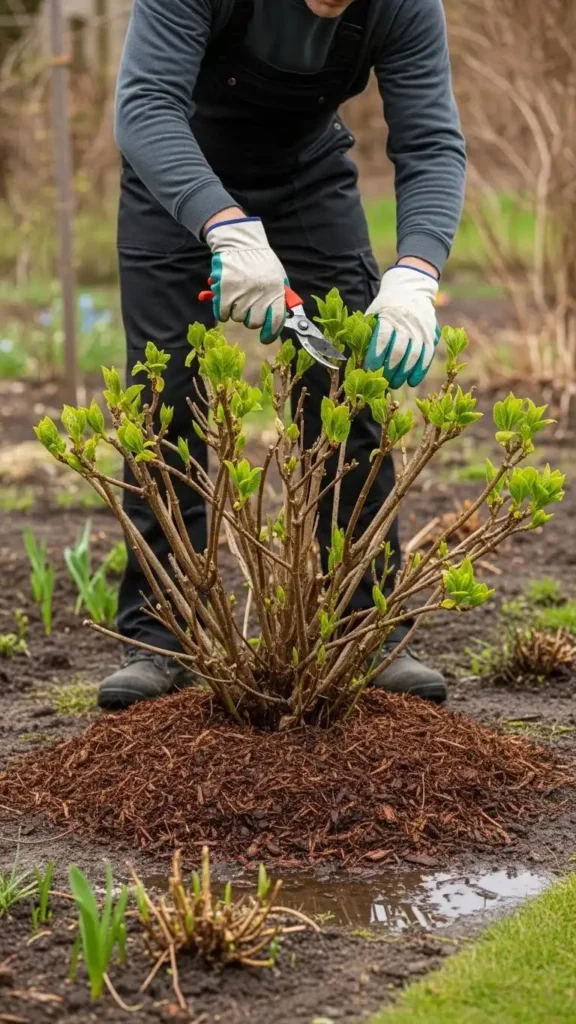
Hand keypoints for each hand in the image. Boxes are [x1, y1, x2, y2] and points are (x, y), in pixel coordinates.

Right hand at [205, 216, 286, 343]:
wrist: (240, 243)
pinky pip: (222, 313)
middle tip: (249, 306)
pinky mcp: (224, 292)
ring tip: (238, 295)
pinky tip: (226, 298)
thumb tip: (283, 318)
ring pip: (237, 318)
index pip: (276, 320)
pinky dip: (222, 309)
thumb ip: (281, 296)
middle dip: (251, 317)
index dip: (271, 333)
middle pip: (254, 322)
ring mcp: (241, 294)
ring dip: (236, 310)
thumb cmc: (261, 261)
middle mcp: (259, 294)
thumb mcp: (278, 276)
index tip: (265, 338)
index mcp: (276, 290)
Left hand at [364, 265, 439, 388]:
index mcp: (389, 315)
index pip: (382, 339)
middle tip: (382, 382)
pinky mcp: (431, 334)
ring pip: (414, 355)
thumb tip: (355, 357)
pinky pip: (427, 356)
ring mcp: (421, 328)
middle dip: (389, 370)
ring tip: (394, 384)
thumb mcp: (373, 312)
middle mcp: (407, 322)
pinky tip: (412, 382)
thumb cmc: (386, 305)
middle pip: (399, 350)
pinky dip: (420, 371)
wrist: (411, 288)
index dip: (375, 357)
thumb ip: (365, 331)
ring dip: (404, 373)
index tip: (369, 370)